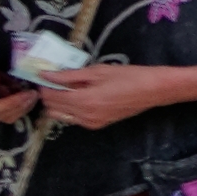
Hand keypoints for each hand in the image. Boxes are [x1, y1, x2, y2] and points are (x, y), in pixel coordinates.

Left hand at [29, 64, 161, 130]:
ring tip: (66, 87)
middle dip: (48, 93)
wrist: (153, 90)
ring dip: (58, 102)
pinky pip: (73, 118)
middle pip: (52, 107)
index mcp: (84, 100)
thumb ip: (70, 75)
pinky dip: (70, 108)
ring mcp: (90, 123)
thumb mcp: (98, 71)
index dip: (44, 84)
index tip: (43, 73)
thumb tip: (46, 74)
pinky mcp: (96, 125)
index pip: (51, 96)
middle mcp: (84, 116)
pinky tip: (79, 96)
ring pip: (60, 115)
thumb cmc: (128, 76)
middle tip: (53, 79)